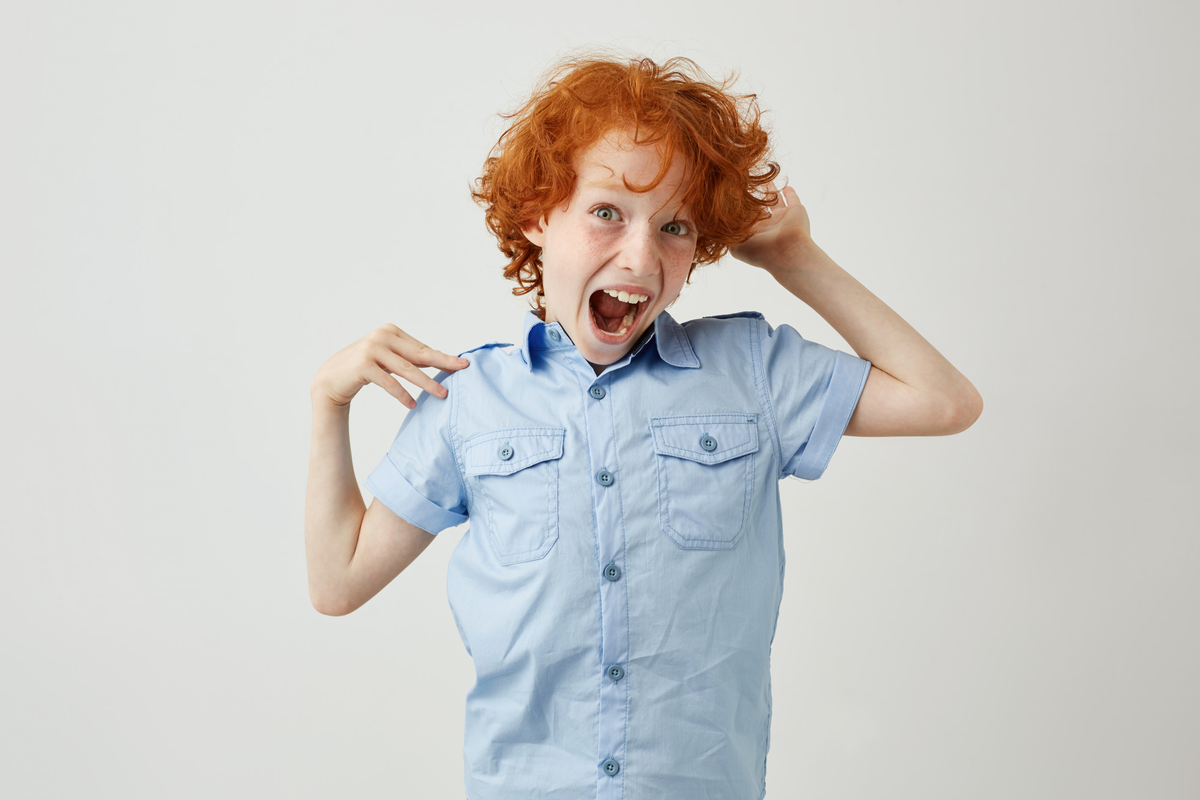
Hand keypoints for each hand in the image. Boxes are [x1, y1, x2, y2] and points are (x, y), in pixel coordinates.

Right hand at [311, 324, 469, 409]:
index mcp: (391, 331)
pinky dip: (402, 394)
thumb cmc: (364, 369)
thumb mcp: (387, 359)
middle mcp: (382, 336)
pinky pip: (389, 382)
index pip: (422, 347)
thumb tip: (439, 361)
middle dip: (443, 364)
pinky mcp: (363, 365)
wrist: (331, 379)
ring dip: (427, 383)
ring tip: (442, 394)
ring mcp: (372, 349)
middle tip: (462, 370)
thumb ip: (408, 357)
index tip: (463, 364)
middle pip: (419, 354)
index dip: (443, 357)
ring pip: (406, 369)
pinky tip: (412, 404)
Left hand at [728, 184, 812, 273]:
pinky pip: (793, 200)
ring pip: (775, 202)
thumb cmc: (760, 250)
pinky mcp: (795, 210)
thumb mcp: (736, 245)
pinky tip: (786, 187)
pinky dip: (791, 194)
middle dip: (752, 200)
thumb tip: (714, 223)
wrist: (787, 251)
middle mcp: (767, 227)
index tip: (729, 196)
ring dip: (770, 192)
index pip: (744, 219)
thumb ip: (726, 233)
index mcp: (754, 234)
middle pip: (758, 210)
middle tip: (744, 184)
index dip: (737, 210)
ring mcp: (782, 219)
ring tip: (763, 181)